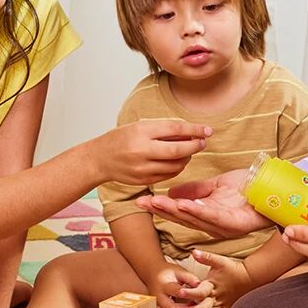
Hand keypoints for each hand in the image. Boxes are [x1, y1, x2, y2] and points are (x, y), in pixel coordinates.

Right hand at [94, 120, 211, 185]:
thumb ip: (163, 130)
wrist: (99, 159)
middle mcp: (142, 150)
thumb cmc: (121, 139)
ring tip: (189, 150)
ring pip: (176, 165)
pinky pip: (168, 175)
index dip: (194, 130)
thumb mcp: (140, 127)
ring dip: (187, 158)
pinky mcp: (144, 180)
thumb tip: (190, 132)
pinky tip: (177, 160)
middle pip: (178, 150)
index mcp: (141, 132)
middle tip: (202, 142)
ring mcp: (142, 168)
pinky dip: (177, 167)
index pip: (175, 129)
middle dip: (195, 146)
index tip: (207, 130)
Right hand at [137, 169, 270, 237]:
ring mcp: (223, 225)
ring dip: (175, 210)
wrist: (273, 189)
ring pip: (194, 218)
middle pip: (182, 217)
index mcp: (206, 215)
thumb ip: (195, 190)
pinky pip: (213, 216)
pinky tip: (184, 205)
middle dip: (161, 210)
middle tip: (142, 202)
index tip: (142, 200)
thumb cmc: (250, 188)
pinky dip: (198, 211)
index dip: (160, 206)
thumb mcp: (217, 186)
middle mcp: (212, 223)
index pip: (179, 211)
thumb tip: (172, 192)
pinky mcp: (235, 223)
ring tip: (158, 202)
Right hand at [148, 263, 196, 307]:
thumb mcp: (180, 271)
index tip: (198, 298)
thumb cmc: (169, 273)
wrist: (153, 274)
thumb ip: (190, 278)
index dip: (189, 296)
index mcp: (164, 284)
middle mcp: (158, 297)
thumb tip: (200, 285)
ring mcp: (155, 306)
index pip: (177, 291)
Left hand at [193, 249, 254, 307]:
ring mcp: (221, 306)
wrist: (250, 278)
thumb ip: (206, 258)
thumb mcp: (220, 261)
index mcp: (212, 286)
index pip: (200, 292)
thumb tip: (194, 252)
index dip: (190, 292)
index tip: (180, 292)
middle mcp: (216, 298)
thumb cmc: (233, 269)